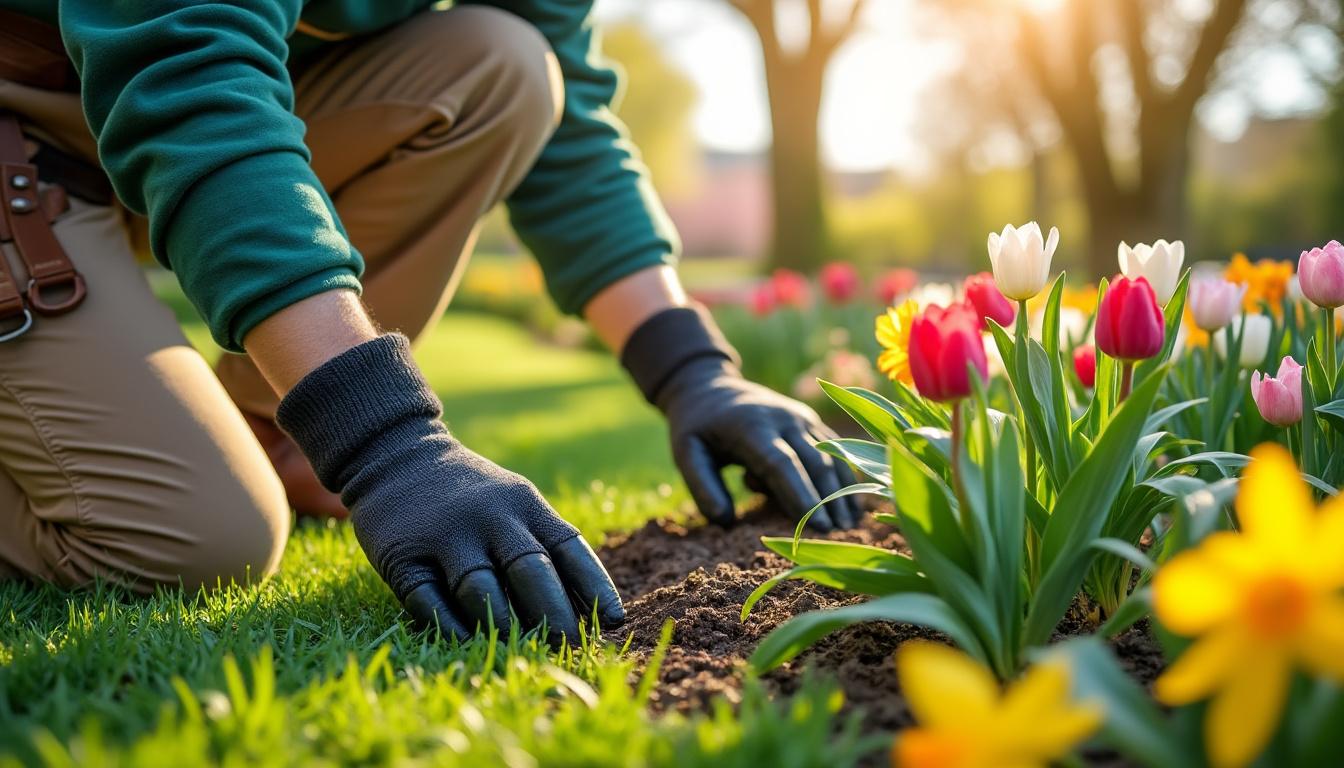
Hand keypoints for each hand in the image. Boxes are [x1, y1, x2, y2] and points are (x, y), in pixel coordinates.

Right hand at [276, 334, 622, 641]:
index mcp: (526, 505)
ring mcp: (445, 536)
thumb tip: (589, 611)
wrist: (396, 456)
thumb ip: (547, 548)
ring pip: (481, 589)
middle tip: (570, 648)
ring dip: (504, 626)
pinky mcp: (403, 556)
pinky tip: (470, 644)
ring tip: (523, 653)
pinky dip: (452, 627)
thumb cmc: (472, 496)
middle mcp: (490, 517)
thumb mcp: (515, 504)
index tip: (613, 622)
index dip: (594, 587)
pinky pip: (429, 600)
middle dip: (554, 615)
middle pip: (529, 571)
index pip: (568, 548)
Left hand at [619, 306, 859, 531]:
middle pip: (814, 461)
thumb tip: (725, 521)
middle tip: (839, 536)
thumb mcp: (686, 453)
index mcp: (751, 426)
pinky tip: (853, 505)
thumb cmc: (697, 427)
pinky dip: (845, 476)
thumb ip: (702, 486)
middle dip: (828, 499)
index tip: (818, 528)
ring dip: (843, 490)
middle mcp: (783, 418)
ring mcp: (800, 417)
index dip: (802, 495)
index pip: (782, 463)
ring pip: (831, 454)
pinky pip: (835, 448)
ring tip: (850, 526)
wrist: (709, 386)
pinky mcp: (810, 420)